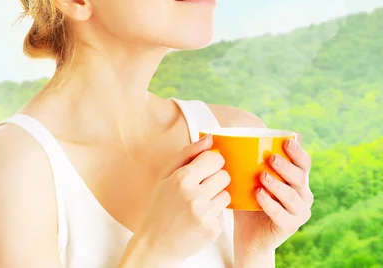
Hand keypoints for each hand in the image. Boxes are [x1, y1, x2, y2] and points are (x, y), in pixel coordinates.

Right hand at [128, 134, 230, 264]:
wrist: (155, 244)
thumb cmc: (160, 207)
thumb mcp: (166, 175)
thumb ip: (188, 153)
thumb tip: (210, 138)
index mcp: (182, 179)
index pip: (215, 158)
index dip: (211, 162)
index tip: (204, 168)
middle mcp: (195, 196)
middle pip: (224, 175)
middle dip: (215, 179)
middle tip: (201, 187)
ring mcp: (205, 214)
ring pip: (227, 194)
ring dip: (216, 197)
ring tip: (199, 204)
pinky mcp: (213, 229)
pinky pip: (224, 213)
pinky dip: (214, 214)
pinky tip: (199, 218)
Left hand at [233, 133, 313, 259]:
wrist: (248, 235)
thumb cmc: (249, 201)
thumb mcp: (250, 178)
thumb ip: (251, 160)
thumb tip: (241, 135)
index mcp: (298, 179)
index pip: (305, 163)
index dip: (298, 152)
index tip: (286, 142)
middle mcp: (303, 194)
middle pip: (300, 177)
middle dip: (287, 166)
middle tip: (271, 159)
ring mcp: (299, 212)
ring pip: (293, 196)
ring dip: (278, 185)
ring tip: (262, 177)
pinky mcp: (290, 227)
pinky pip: (282, 215)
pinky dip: (270, 204)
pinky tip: (259, 195)